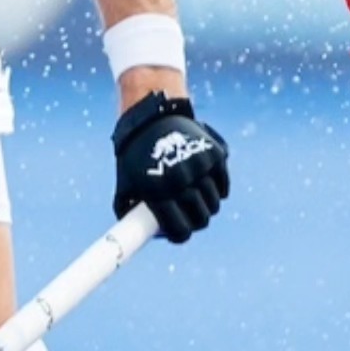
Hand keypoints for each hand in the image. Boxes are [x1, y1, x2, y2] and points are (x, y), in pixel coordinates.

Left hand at [112, 90, 228, 243]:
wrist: (152, 115)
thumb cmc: (136, 153)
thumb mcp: (126, 182)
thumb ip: (132, 210)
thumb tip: (140, 234)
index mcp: (157, 191)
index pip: (180, 230)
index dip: (180, 235)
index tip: (180, 232)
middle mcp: (179, 180)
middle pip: (201, 219)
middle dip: (197, 221)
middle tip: (192, 215)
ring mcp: (199, 166)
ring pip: (214, 203)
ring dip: (208, 204)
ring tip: (198, 197)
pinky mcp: (214, 154)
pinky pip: (223, 185)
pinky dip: (219, 188)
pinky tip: (207, 183)